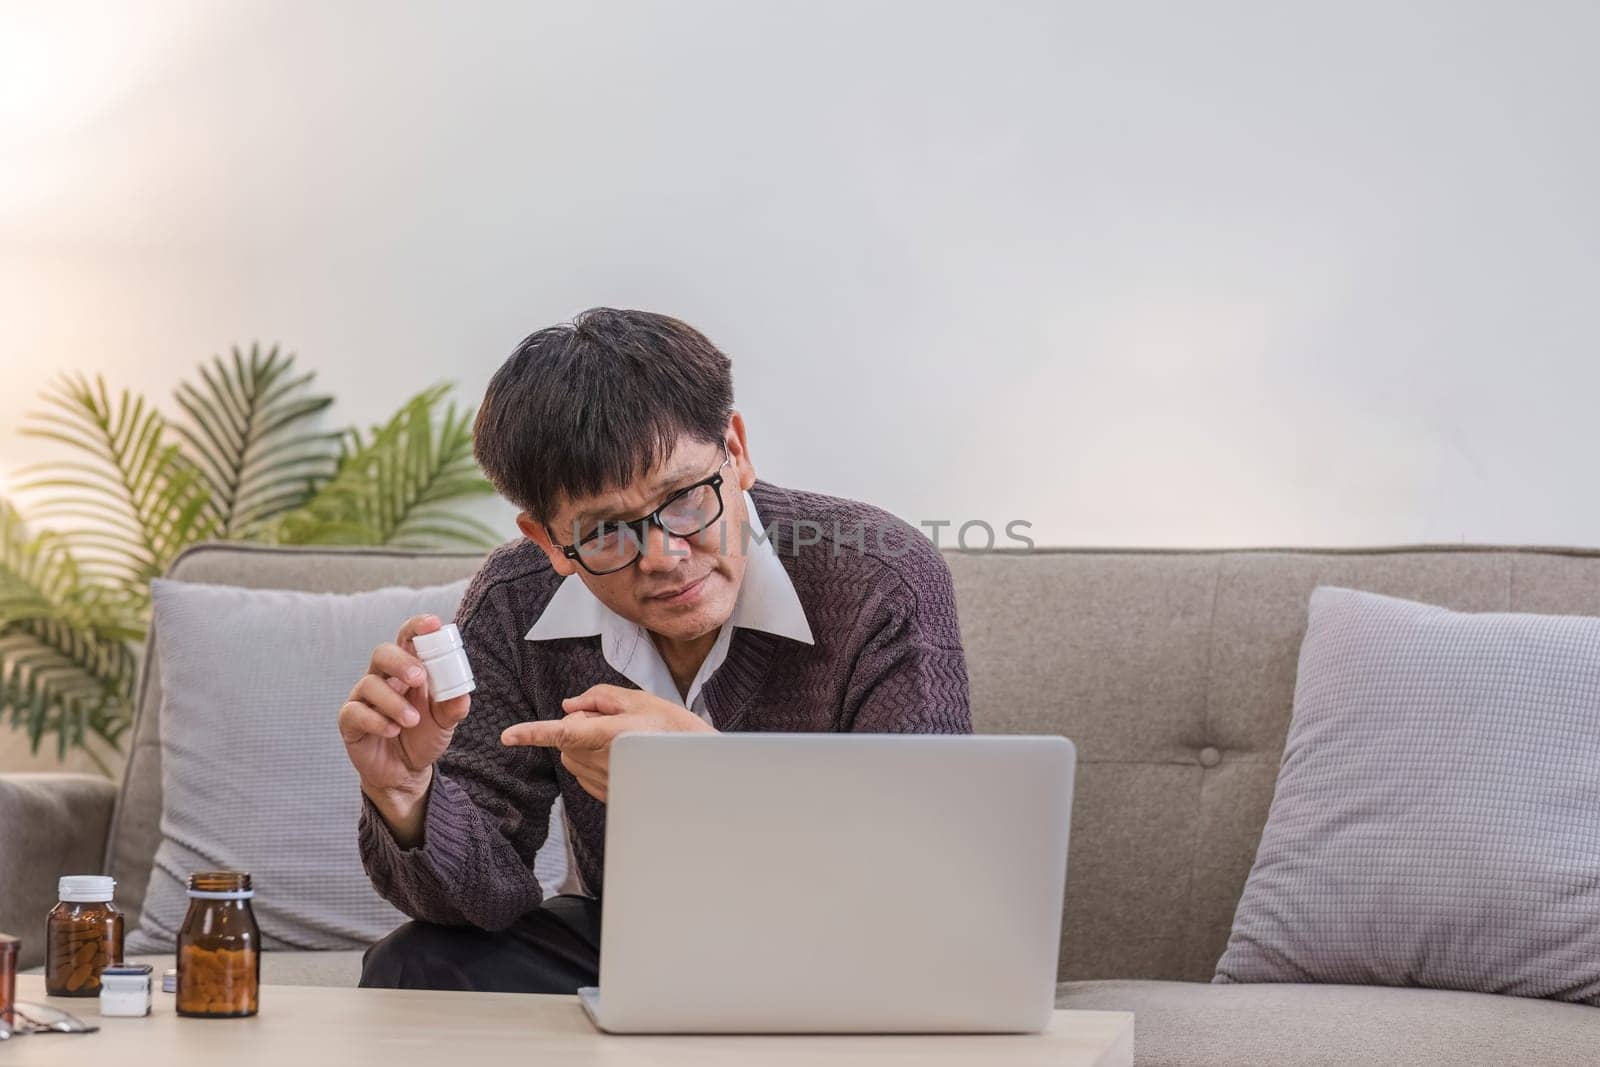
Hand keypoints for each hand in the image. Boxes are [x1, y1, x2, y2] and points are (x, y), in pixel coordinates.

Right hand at [339, 614, 471, 842]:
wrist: (405, 771)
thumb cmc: (424, 735)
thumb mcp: (445, 721)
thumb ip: (454, 705)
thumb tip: (463, 693)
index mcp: (408, 669)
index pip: (408, 639)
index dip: (417, 627)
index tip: (433, 623)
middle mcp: (383, 678)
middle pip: (382, 653)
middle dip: (401, 661)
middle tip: (419, 678)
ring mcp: (363, 698)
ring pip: (369, 684)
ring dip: (393, 701)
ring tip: (412, 720)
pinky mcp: (350, 721)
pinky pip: (355, 712)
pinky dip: (375, 720)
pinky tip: (392, 731)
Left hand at [499, 684, 713, 801]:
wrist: (697, 768)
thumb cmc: (674, 730)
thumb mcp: (641, 700)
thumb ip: (600, 696)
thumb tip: (570, 704)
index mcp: (610, 735)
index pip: (562, 732)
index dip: (532, 733)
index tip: (508, 736)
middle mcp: (603, 761)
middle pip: (566, 738)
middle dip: (580, 725)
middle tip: (614, 722)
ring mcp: (604, 781)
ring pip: (572, 756)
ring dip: (585, 744)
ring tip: (622, 740)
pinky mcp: (606, 794)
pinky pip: (583, 772)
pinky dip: (593, 760)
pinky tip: (622, 757)